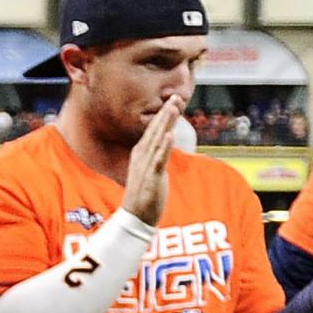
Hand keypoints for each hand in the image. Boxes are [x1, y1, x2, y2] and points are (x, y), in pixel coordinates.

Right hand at [120, 98, 181, 227]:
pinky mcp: (152, 176)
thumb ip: (156, 155)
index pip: (154, 129)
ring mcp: (146, 165)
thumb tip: (163, 145)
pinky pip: (159, 159)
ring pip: (158, 140)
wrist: (136, 215)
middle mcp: (142, 155)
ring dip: (166, 123)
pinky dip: (165, 146)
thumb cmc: (144, 193)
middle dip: (166, 112)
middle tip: (176, 96)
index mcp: (141, 152)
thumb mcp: (149, 169)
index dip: (163, 114)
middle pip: (156, 129)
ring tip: (173, 108)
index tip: (173, 100)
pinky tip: (170, 134)